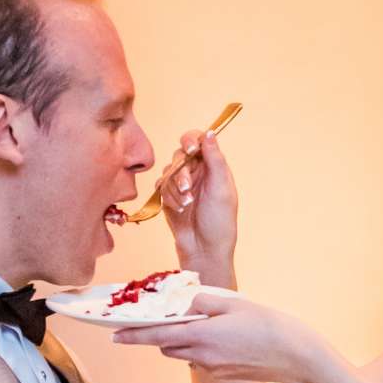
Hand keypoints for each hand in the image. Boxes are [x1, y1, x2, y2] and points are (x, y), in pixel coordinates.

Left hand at [113, 286, 324, 382]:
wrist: (297, 359)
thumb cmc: (270, 326)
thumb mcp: (235, 303)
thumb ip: (204, 301)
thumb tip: (185, 303)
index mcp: (202, 335)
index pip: (156, 334)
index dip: (132, 335)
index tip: (113, 334)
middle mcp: (202, 357)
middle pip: (168, 345)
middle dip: (161, 333)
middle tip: (166, 317)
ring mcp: (212, 369)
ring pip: (184, 354)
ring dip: (183, 340)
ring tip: (202, 324)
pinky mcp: (223, 375)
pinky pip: (202, 361)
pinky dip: (202, 349)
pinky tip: (224, 338)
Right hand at [161, 128, 237, 277]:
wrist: (204, 250)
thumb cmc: (219, 221)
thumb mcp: (221, 189)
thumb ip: (215, 160)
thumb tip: (210, 133)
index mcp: (213, 167)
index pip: (198, 141)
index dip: (191, 140)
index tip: (190, 149)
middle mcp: (197, 172)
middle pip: (179, 156)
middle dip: (181, 173)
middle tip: (187, 189)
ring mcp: (182, 184)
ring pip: (168, 172)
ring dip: (175, 189)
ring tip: (187, 205)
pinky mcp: (169, 197)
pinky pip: (161, 186)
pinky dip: (169, 197)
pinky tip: (179, 209)